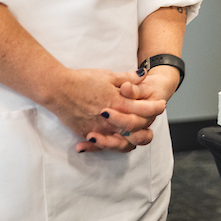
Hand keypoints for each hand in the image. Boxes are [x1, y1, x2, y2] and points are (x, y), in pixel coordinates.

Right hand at [43, 68, 164, 152]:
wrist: (58, 89)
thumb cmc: (82, 80)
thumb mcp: (108, 75)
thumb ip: (127, 78)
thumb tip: (143, 75)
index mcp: (118, 102)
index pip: (143, 108)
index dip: (155, 107)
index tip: (161, 104)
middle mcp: (110, 118)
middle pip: (135, 128)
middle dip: (147, 124)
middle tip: (152, 121)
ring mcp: (98, 128)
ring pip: (121, 141)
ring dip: (131, 139)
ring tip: (135, 135)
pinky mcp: (86, 133)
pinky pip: (102, 144)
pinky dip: (109, 145)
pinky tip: (115, 142)